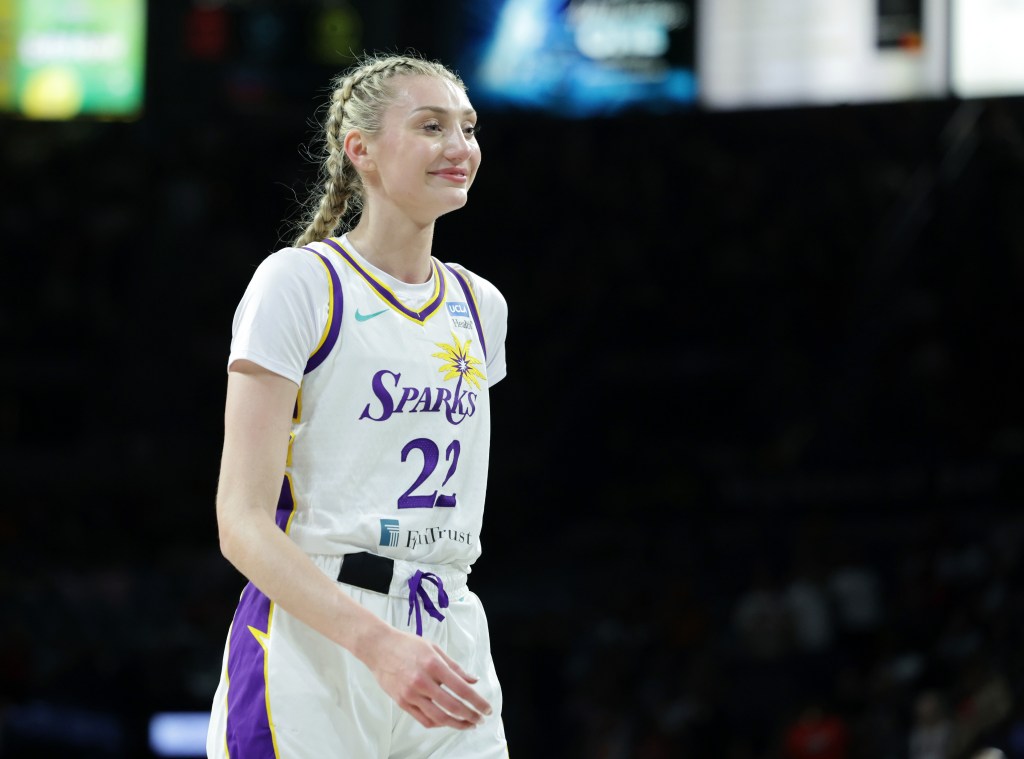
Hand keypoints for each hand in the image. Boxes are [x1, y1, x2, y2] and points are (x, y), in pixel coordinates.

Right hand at [362, 626, 492, 729]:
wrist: (379, 648)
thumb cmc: (408, 645)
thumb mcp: (434, 648)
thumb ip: (455, 667)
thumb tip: (473, 680)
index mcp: (433, 664)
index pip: (461, 688)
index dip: (477, 701)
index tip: (487, 708)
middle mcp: (422, 681)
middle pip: (452, 706)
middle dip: (470, 716)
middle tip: (480, 719)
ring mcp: (411, 694)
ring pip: (439, 717)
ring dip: (457, 724)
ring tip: (468, 724)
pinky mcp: (402, 702)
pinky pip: (424, 719)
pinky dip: (438, 723)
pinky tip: (447, 721)